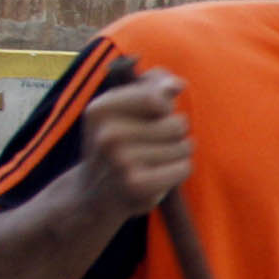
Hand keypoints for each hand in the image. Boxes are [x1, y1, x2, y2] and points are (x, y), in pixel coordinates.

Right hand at [76, 72, 190, 222]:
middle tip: (147, 146)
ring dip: (176, 154)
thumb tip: (177, 84)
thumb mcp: (125, 109)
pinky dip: (179, 171)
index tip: (149, 118)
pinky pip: (184, 167)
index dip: (165, 108)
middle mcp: (107, 134)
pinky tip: (157, 176)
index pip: (158, 98)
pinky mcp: (137, 184)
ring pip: (184, 146)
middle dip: (173, 133)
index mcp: (100, 109)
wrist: (94, 195)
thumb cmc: (119, 144)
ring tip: (151, 161)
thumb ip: (153, 86)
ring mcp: (121, 160)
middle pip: (178, 123)